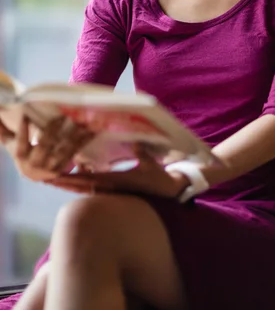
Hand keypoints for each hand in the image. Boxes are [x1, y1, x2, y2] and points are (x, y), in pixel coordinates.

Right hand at [0, 115, 93, 181]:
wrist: (35, 174)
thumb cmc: (22, 152)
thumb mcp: (11, 143)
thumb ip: (3, 131)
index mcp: (21, 158)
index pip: (21, 143)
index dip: (23, 129)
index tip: (25, 115)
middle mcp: (35, 165)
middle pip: (44, 146)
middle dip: (51, 130)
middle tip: (59, 116)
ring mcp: (51, 168)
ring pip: (63, 149)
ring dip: (73, 134)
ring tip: (80, 120)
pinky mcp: (64, 168)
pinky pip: (75, 152)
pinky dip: (84, 140)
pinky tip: (92, 129)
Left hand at [47, 144, 189, 198]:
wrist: (169, 192)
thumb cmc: (160, 179)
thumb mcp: (152, 165)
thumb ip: (143, 154)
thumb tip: (136, 143)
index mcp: (116, 182)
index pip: (88, 180)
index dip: (71, 178)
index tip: (55, 176)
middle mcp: (110, 187)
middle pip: (81, 186)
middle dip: (63, 182)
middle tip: (44, 178)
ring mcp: (112, 189)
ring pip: (85, 186)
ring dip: (70, 181)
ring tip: (54, 176)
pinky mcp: (115, 188)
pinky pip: (94, 184)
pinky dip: (83, 178)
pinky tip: (78, 167)